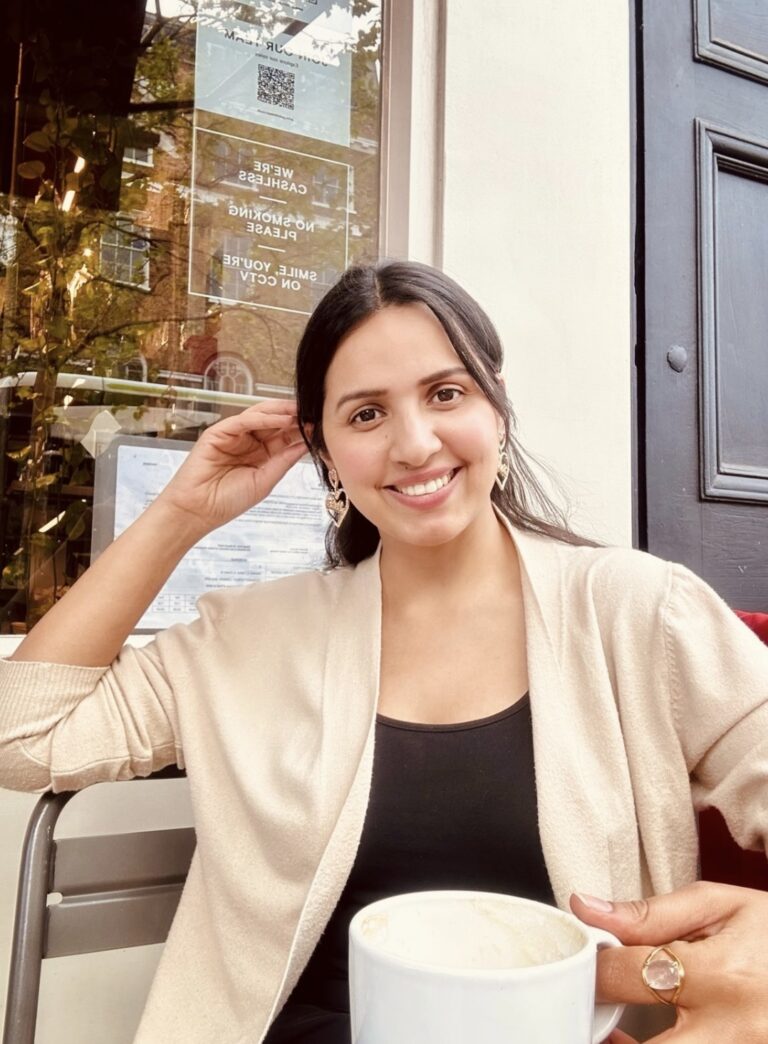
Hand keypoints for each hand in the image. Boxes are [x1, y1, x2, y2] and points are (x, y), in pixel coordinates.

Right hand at [154, 399, 308, 536]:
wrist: (198, 511)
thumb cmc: (227, 501)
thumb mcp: (265, 480)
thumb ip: (284, 460)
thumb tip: (305, 444)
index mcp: (260, 455)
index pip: (284, 437)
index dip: (301, 431)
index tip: (319, 427)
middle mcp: (247, 442)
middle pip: (274, 423)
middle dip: (293, 417)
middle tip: (312, 413)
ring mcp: (233, 436)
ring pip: (259, 417)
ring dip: (280, 413)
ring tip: (299, 411)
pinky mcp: (218, 433)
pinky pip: (242, 420)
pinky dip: (262, 418)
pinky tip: (280, 419)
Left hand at [570, 881, 767, 1041]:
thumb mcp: (726, 907)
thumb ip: (653, 914)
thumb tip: (585, 908)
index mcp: (723, 977)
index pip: (629, 974)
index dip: (593, 965)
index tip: (585, 959)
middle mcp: (735, 1032)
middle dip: (603, 1032)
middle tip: (588, 1009)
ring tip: (611, 1028)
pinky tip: (636, 1040)